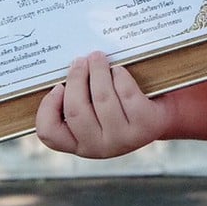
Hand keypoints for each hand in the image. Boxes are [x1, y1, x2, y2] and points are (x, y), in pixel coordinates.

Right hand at [35, 51, 169, 157]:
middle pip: (76, 110)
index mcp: (79, 144)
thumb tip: (64, 68)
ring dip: (98, 71)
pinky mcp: (145, 125)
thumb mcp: (93, 112)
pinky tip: (118, 70)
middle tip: (79, 61)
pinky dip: (120, 76)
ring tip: (97, 57)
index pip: (49, 134)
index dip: (48, 108)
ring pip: (102, 99)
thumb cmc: (118, 107)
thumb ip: (76, 100)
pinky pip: (126, 94)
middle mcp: (98, 148)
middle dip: (76, 79)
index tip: (57, 86)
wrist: (159, 115)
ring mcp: (123, 139)